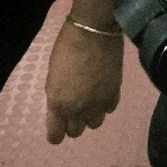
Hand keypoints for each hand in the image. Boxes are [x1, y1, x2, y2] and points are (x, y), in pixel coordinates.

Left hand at [45, 19, 123, 143]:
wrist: (93, 30)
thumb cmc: (66, 46)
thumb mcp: (52, 74)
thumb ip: (56, 95)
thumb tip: (62, 105)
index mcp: (58, 103)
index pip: (55, 136)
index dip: (56, 131)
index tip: (58, 123)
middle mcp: (78, 110)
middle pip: (75, 132)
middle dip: (72, 122)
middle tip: (73, 105)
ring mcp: (98, 104)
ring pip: (94, 124)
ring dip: (90, 114)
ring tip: (89, 97)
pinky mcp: (114, 94)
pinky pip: (108, 109)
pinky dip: (104, 103)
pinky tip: (102, 88)